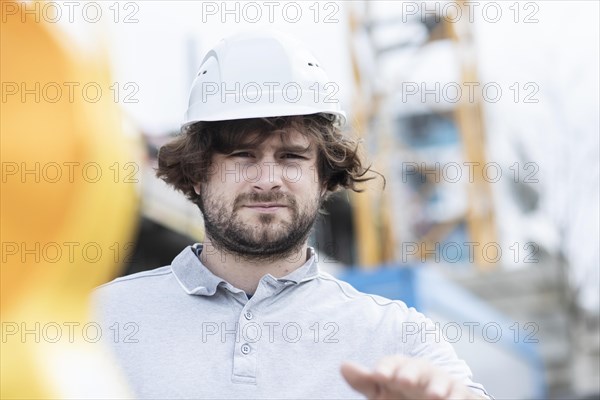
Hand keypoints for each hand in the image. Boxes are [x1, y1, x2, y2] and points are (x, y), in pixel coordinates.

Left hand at [341, 356, 484, 399]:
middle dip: (410, 373)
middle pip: (416, 368)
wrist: (437, 398)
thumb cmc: (403, 393)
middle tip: (403, 381)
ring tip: (434, 396)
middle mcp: (422, 373)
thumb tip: (343, 366)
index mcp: (401, 369)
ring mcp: (442, 383)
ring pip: (441, 381)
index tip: (377, 374)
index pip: (392, 363)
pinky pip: (461, 394)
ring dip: (438, 388)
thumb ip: (364, 381)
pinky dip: (457, 397)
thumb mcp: (383, 390)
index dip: (385, 367)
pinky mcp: (460, 393)